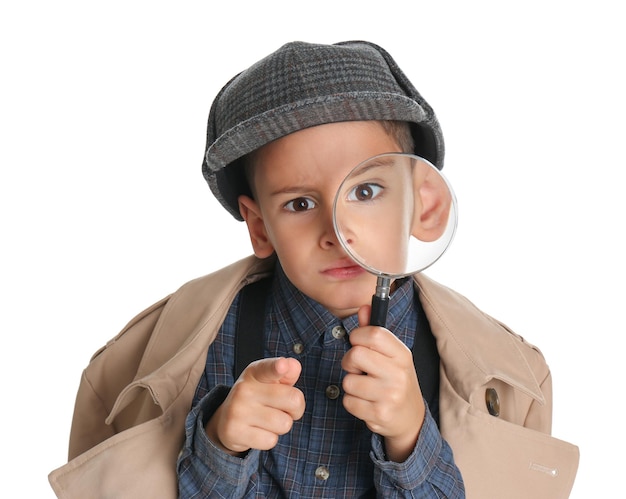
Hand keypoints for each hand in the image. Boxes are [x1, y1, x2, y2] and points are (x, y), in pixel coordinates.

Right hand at [205, 357, 304, 454]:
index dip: (277, 367)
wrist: (225, 420)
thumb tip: (293, 366)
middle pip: (293, 400)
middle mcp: (244, 389)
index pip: (268, 368)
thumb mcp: (269, 382)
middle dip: (295, 409)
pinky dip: (269, 439)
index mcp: (255, 372)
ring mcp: (238, 411)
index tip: (282, 365)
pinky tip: (257, 431)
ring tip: (267, 420)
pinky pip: (271, 441)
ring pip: (284, 423)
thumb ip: (286, 374)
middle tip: (282, 409)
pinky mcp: (234, 432)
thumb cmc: (257, 397)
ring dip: (281, 426)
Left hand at [341, 306, 425, 461]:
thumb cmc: (396, 380)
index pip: (374, 334)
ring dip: (351, 384)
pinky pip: (348, 402)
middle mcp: (398, 374)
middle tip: (359, 368)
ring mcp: (390, 396)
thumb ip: (374, 331)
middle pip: (355, 355)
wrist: (411, 417)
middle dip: (350, 361)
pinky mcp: (379, 414)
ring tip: (365, 387)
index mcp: (402, 354)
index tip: (358, 342)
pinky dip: (352, 402)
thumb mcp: (391, 355)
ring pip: (348, 381)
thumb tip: (363, 307)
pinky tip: (366, 402)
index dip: (358, 335)